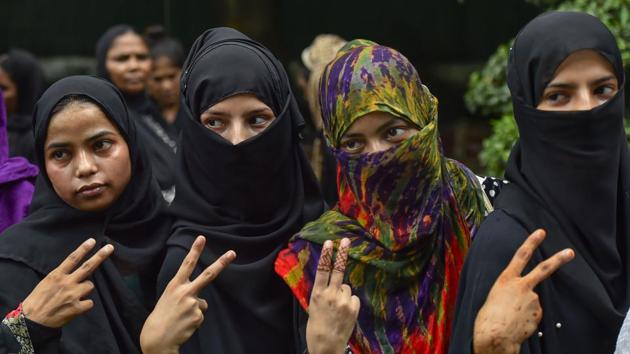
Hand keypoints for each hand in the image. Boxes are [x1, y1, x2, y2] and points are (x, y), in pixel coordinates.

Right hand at [22, 238, 113, 327]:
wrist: (32, 322)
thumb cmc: (37, 302)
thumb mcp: (45, 283)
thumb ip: (61, 276)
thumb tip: (74, 272)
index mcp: (56, 275)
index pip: (72, 258)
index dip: (83, 249)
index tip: (92, 241)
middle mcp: (67, 283)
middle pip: (88, 267)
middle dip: (100, 256)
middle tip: (110, 247)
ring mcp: (73, 295)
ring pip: (90, 285)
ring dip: (85, 289)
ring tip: (73, 296)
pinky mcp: (77, 307)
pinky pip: (90, 302)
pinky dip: (85, 304)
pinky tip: (76, 307)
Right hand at [140, 236, 235, 353]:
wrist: (157, 338)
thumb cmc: (161, 317)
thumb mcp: (168, 298)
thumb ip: (184, 293)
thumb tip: (201, 300)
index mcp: (175, 285)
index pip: (186, 264)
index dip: (195, 250)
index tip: (202, 238)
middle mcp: (185, 291)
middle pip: (208, 274)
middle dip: (221, 262)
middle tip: (232, 253)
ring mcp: (193, 303)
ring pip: (202, 303)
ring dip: (194, 310)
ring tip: (180, 317)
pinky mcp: (198, 315)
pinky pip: (200, 315)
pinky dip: (194, 320)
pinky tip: (184, 324)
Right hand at [306, 238, 359, 353]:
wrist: (327, 346)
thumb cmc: (316, 327)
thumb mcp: (313, 306)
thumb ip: (322, 293)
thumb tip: (330, 282)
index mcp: (318, 294)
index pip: (322, 270)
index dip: (326, 255)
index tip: (329, 243)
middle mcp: (332, 295)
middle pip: (339, 270)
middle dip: (342, 254)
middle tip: (346, 240)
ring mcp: (344, 301)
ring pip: (346, 287)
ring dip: (343, 293)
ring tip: (337, 307)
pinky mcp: (354, 308)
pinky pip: (353, 297)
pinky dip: (350, 301)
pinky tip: (344, 311)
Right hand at [473, 229, 573, 353]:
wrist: (495, 336)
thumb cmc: (488, 318)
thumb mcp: (494, 298)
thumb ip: (509, 293)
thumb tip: (522, 299)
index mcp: (506, 279)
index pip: (521, 255)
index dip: (531, 242)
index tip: (541, 232)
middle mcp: (522, 286)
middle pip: (544, 269)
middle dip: (558, 259)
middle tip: (570, 252)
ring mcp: (533, 299)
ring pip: (533, 300)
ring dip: (525, 308)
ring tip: (512, 317)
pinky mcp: (539, 313)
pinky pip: (534, 314)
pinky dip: (528, 318)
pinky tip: (519, 323)